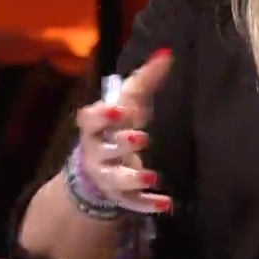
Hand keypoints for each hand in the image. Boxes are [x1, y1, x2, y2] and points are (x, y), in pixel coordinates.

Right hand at [73, 48, 173, 213]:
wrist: (98, 167)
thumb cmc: (116, 127)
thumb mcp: (129, 102)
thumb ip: (146, 79)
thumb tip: (167, 53)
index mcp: (95, 128)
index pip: (90, 120)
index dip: (102, 115)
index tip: (119, 108)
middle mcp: (97, 154)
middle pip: (105, 150)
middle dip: (122, 144)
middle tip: (142, 137)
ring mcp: (107, 177)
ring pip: (116, 180)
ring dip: (134, 179)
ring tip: (153, 176)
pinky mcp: (121, 197)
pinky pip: (133, 204)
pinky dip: (148, 205)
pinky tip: (167, 205)